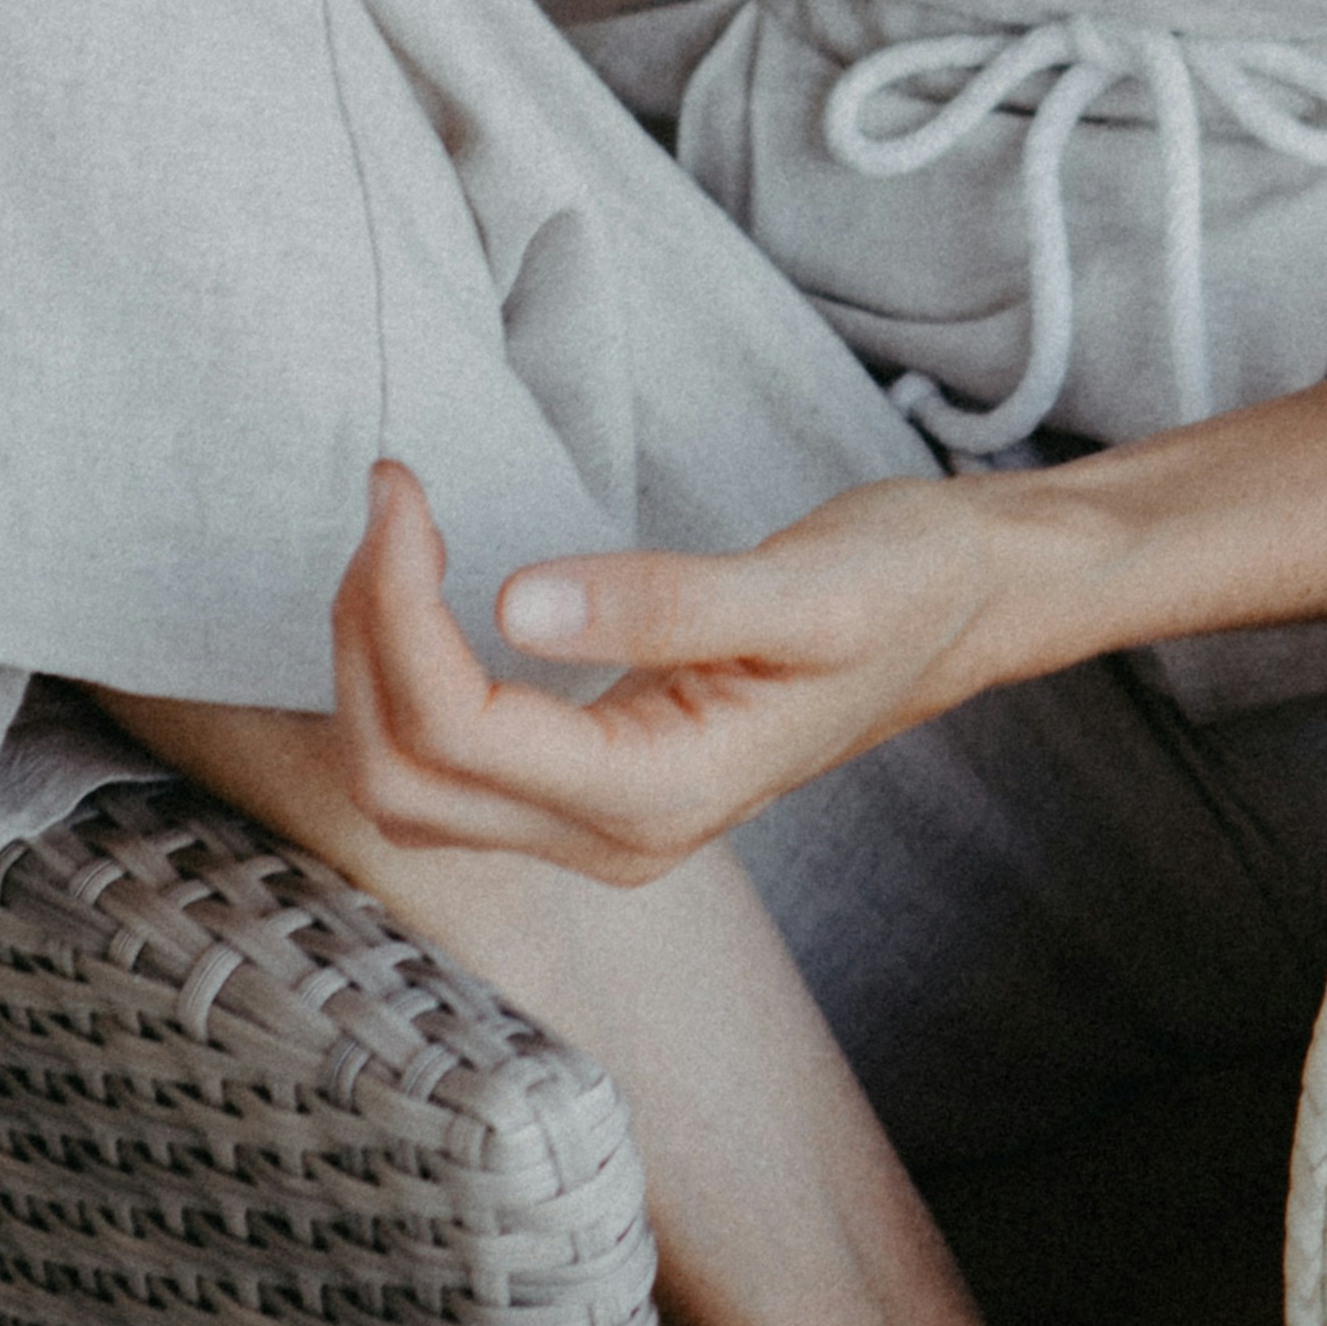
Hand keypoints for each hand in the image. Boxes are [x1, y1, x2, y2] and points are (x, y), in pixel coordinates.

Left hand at [325, 455, 1041, 883]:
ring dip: (372, 659)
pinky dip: (405, 674)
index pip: (460, 730)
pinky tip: (426, 582)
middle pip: (405, 779)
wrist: (961, 614)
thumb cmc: (899, 589)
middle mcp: (618, 837)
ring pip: (409, 783)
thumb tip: (514, 601)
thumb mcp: (802, 586)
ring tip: (397, 528)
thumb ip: (664, 602)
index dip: (400, 610)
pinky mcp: (590, 788)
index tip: (403, 488)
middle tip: (392, 494)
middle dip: (365, 637)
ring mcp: (599, 826)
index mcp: (662, 794)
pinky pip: (448, 762)